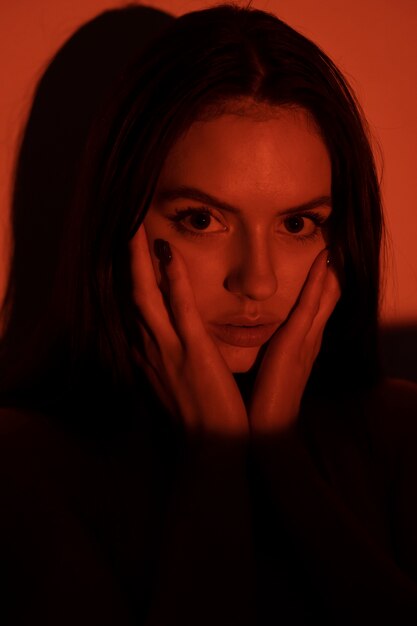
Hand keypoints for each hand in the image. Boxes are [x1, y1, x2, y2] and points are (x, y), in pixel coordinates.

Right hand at [129, 225, 248, 437]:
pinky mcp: (192, 351)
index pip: (135, 310)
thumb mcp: (173, 385)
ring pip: (146, 295)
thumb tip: (163, 347)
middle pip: (131, 295)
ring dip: (138, 258)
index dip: (129, 278)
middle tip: (124, 225)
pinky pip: (179, 307)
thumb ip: (165, 362)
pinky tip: (167, 251)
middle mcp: (149, 349)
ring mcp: (168, 349)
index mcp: (147, 356)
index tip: (129, 251)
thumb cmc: (196, 420)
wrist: (210, 450)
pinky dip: (171, 277)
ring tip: (134, 225)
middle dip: (126, 260)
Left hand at [248, 248, 340, 433]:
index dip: (321, 282)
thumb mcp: (270, 369)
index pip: (315, 306)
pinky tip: (323, 263)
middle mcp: (308, 340)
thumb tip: (263, 335)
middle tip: (337, 243)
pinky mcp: (295, 345)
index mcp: (301, 345)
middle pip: (326, 298)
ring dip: (329, 271)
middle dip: (331, 272)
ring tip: (335, 244)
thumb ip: (271, 351)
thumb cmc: (264, 402)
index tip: (323, 256)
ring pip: (322, 298)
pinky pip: (309, 308)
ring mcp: (305, 342)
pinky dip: (317, 284)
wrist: (269, 432)